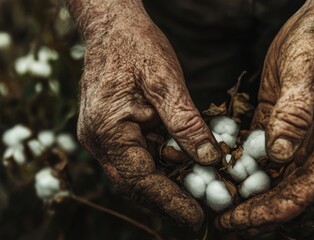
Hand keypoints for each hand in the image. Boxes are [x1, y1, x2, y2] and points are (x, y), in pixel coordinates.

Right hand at [75, 2, 220, 229]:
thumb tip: (209, 158)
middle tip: (200, 212)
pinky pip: (139, 155)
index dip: (169, 201)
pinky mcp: (115, 130)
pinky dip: (162, 165)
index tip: (196, 217)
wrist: (112, 25)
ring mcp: (105, 136)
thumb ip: (186, 123)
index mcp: (107, 130)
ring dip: (167, 184)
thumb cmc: (135, 46)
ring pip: (138, 172)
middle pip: (135, 184)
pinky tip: (185, 167)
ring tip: (198, 194)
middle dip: (168, 200)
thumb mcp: (166, 82)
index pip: (139, 179)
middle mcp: (100, 140)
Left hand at [218, 1, 313, 230]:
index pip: (310, 183)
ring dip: (249, 193)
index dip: (278, 206)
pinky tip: (221, 175)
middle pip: (291, 187)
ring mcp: (299, 134)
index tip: (246, 219)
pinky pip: (260, 152)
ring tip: (221, 208)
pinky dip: (242, 166)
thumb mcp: (307, 71)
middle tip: (227, 225)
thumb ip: (295, 113)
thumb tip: (278, 155)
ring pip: (274, 174)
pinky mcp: (278, 122)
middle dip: (259, 210)